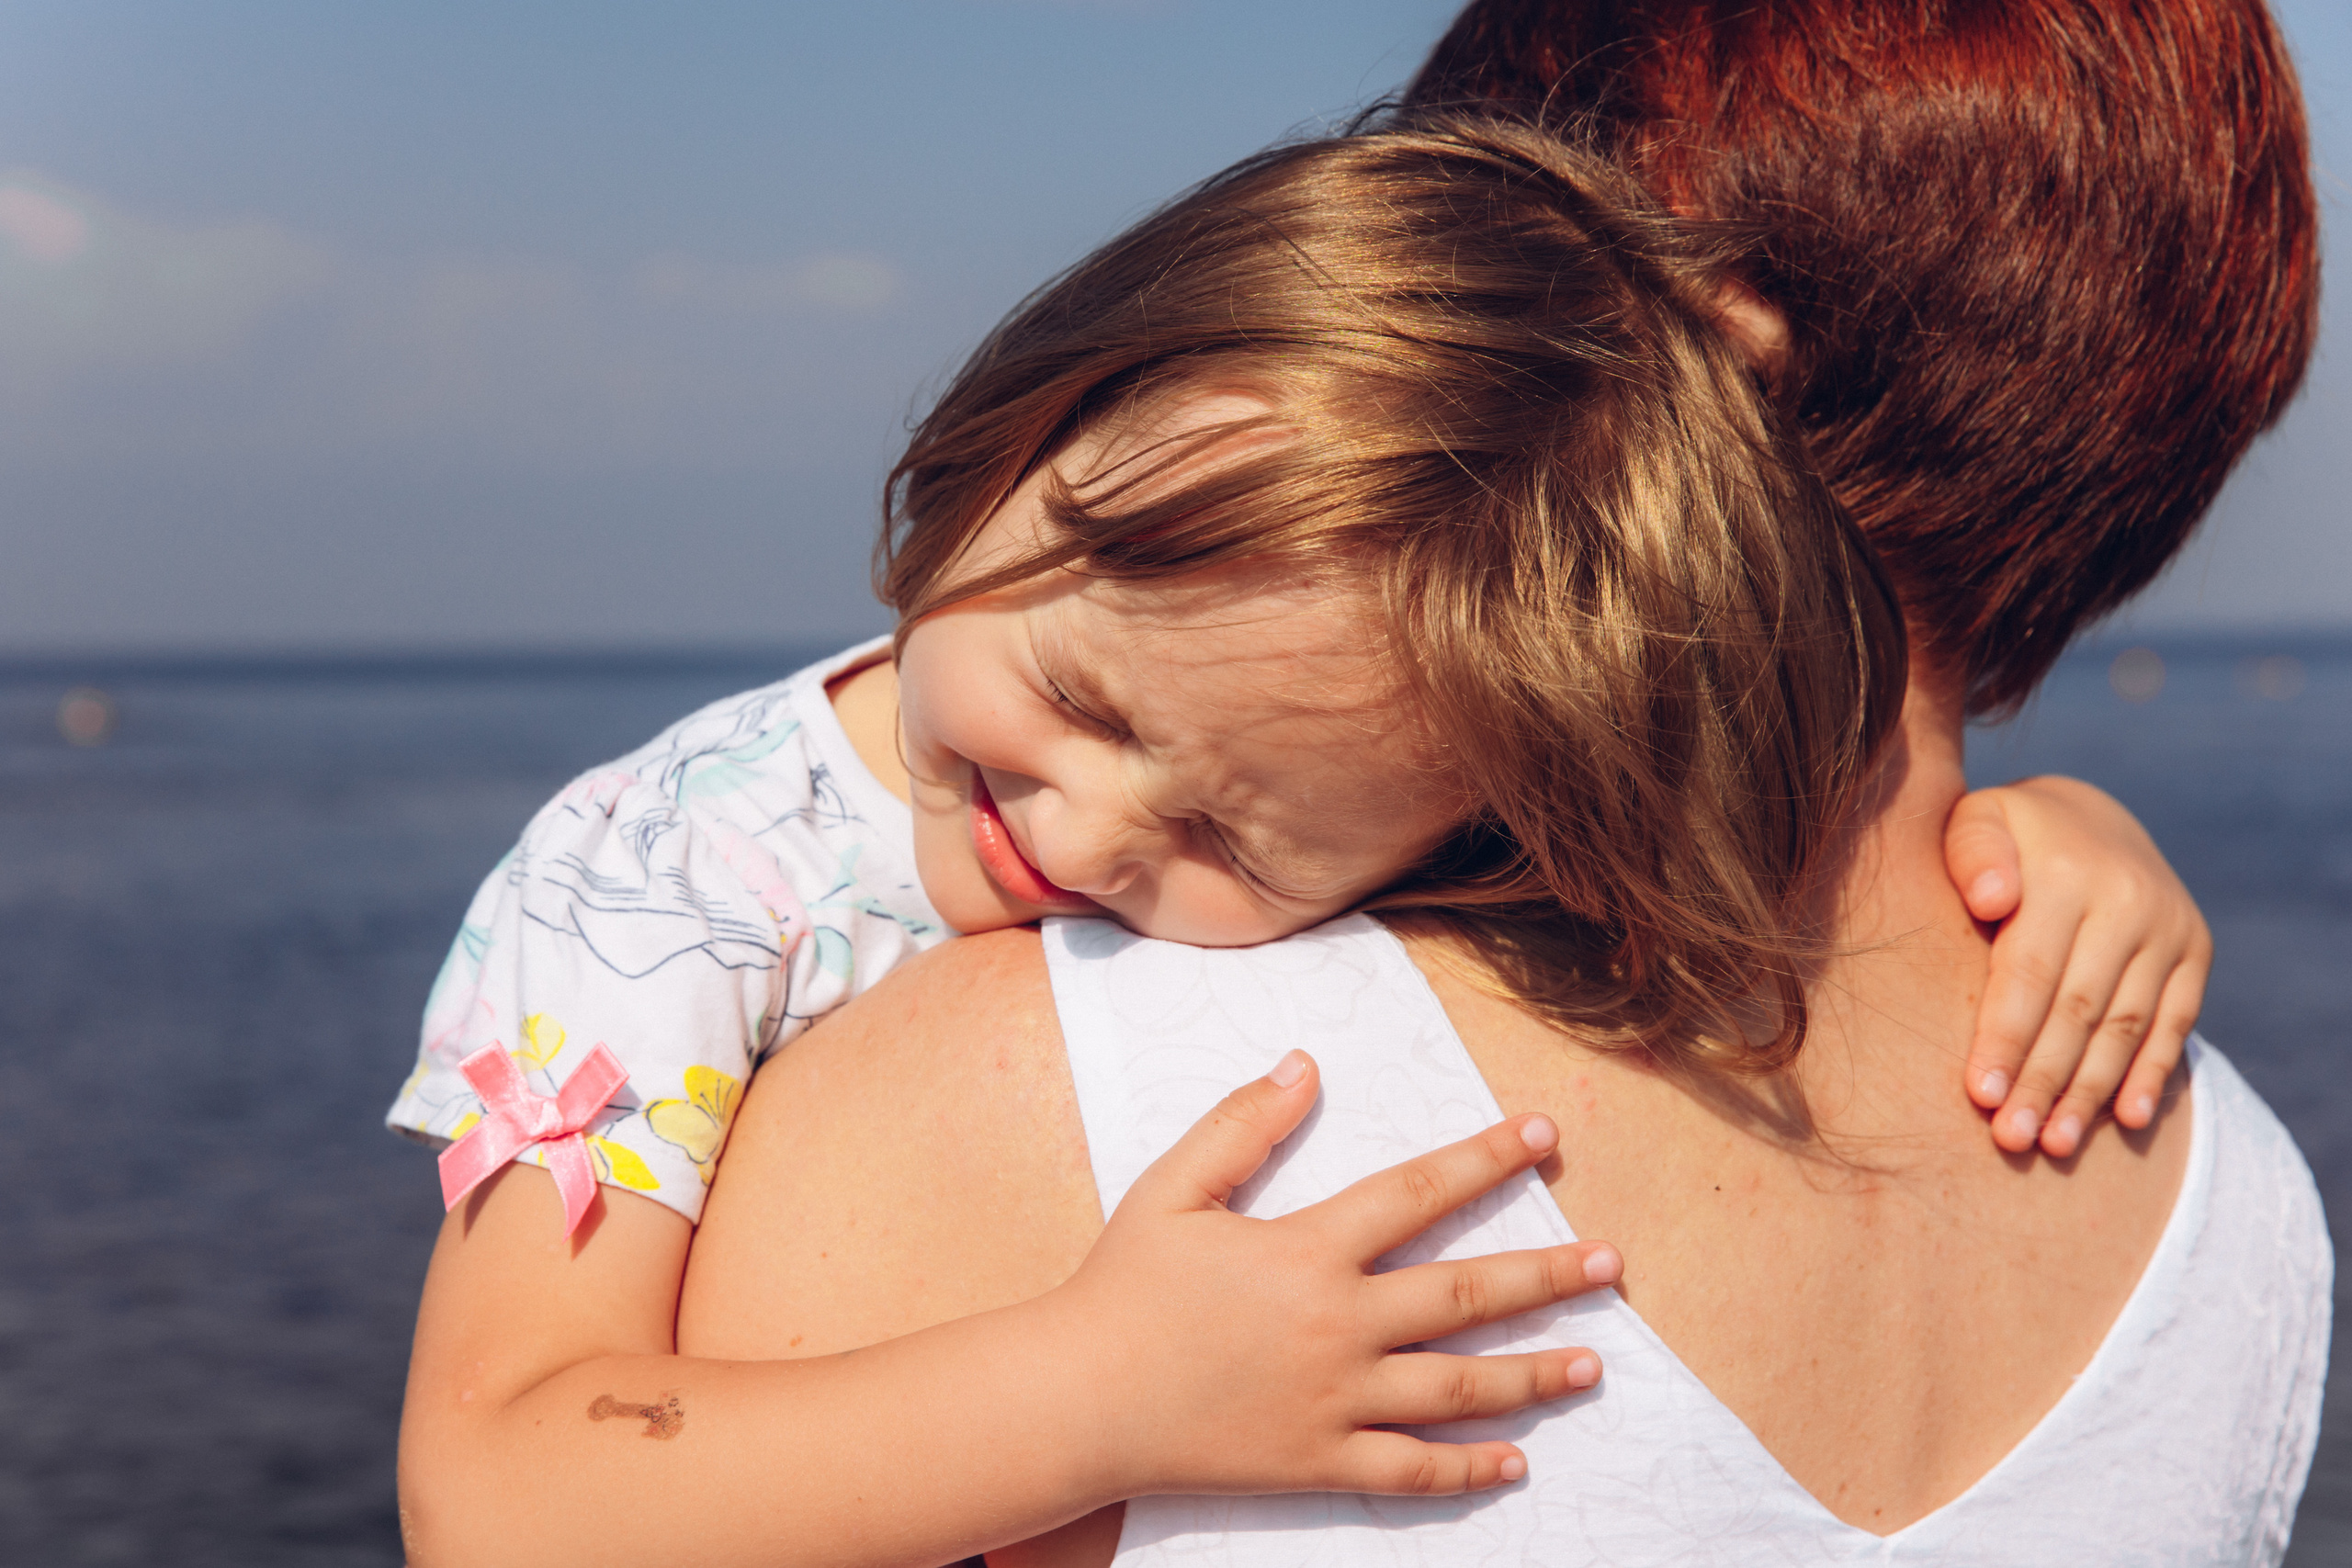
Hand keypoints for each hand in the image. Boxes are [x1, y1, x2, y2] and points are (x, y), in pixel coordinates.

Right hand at [1051, 1049, 1618, 1501]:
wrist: (1078, 1401)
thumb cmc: (1120, 1287)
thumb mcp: (1172, 1189)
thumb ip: (1241, 1126)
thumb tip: (1303, 1065)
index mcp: (1308, 1252)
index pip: (1418, 1193)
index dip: (1486, 1160)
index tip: (1544, 1138)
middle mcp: (1337, 1326)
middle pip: (1464, 1296)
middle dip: (1546, 1276)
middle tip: (1612, 1266)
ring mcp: (1334, 1402)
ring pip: (1457, 1389)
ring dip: (1532, 1374)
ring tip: (1592, 1363)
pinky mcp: (1317, 1462)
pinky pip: (1410, 1472)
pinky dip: (1468, 1470)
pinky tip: (1515, 1463)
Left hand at [1945, 776, 2209, 1158]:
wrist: (2086, 816)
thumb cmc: (2006, 835)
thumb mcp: (1977, 822)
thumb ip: (1973, 855)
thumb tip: (1993, 900)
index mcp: (2068, 871)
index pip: (2031, 972)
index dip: (2005, 1037)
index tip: (1979, 1097)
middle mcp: (2129, 900)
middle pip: (2080, 1010)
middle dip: (2044, 1080)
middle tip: (2012, 1139)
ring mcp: (2170, 926)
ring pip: (2126, 1026)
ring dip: (2092, 1092)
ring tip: (2055, 1144)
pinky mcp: (2197, 949)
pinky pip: (2176, 1023)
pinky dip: (2151, 1075)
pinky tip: (2125, 1122)